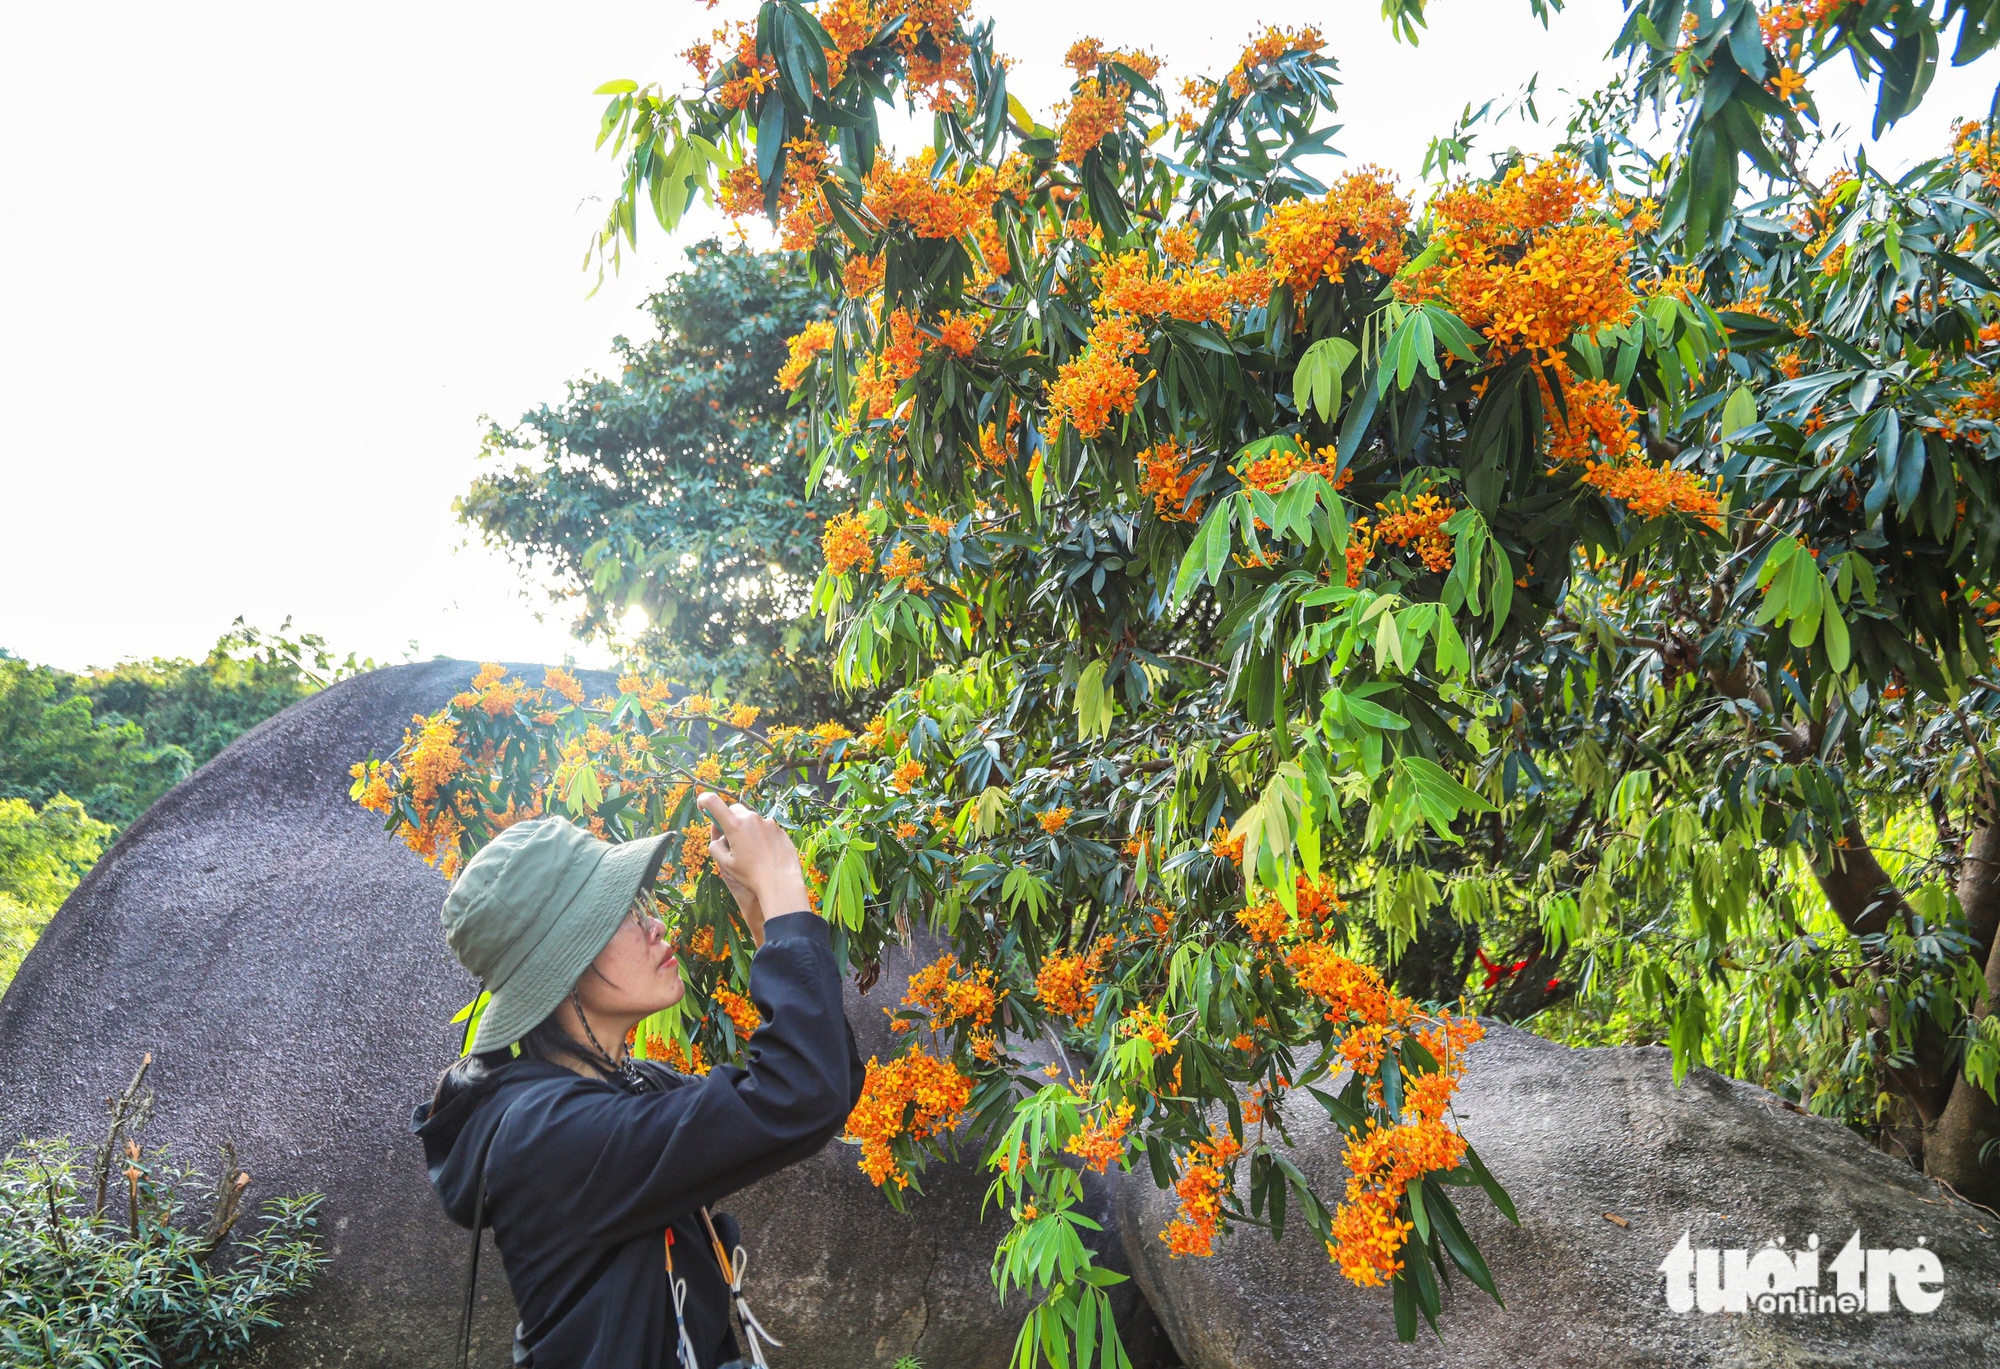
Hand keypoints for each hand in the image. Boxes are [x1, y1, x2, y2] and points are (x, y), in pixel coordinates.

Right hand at [698, 791, 811, 944]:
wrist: (781, 882)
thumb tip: (717, 839)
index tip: (702, 806)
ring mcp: (768, 823)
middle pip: (734, 810)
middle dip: (728, 819)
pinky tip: (763, 853)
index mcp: (735, 825)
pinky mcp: (779, 829)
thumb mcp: (726, 864)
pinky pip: (765, 827)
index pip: (713, 802)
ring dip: (745, 828)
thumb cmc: (751, 875)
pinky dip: (760, 835)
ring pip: (751, 819)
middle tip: (728, 838)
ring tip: (749, 850)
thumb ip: (716, 847)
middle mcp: (751, 819)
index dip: (704, 800)